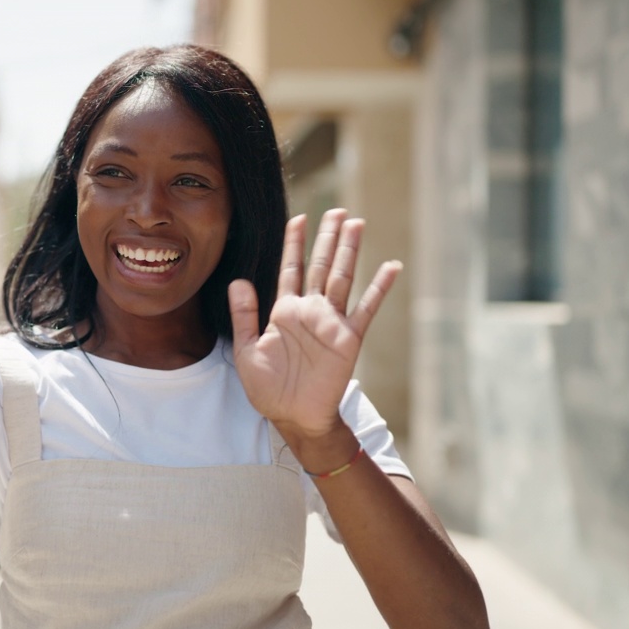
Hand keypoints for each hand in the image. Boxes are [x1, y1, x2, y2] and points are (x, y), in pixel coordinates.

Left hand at [227, 210, 399, 437]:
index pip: (290, 269)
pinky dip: (378, 288)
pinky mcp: (348, 339)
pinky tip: (390, 267)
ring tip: (356, 223)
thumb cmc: (268, 389)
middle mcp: (311, 311)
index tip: (299, 218)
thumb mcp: (246, 351)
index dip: (294, 244)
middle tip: (337, 210)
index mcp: (285, 312)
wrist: (293, 417)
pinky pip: (366, 309)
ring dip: (350, 251)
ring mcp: (331, 323)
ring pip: (343, 278)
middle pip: (321, 265)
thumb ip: (244, 315)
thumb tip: (238, 280)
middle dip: (328, 238)